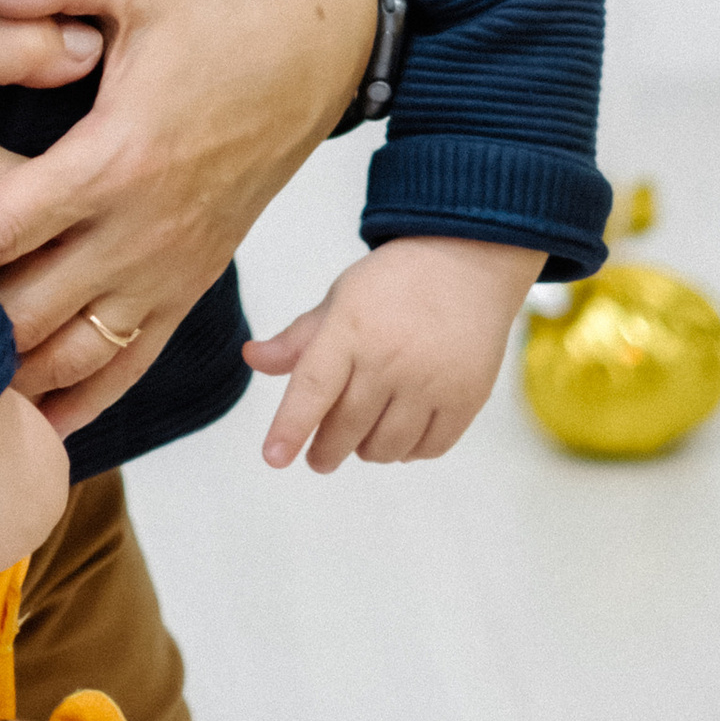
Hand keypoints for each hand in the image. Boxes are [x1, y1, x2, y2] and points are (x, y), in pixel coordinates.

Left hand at [0, 0, 379, 437]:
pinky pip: (131, 365)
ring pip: (75, 356)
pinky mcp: (193, 282)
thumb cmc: (227, 4)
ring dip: (9, 374)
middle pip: (27, 310)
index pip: (5, 224)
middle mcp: (145, 230)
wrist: (324, 41)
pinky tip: (31, 424)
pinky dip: (79, 400)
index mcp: (120, 158)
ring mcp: (172, 266)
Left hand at [244, 234, 543, 472]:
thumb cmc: (394, 282)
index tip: (274, 458)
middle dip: (325, 452)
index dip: (290, 428)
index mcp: (350, 329)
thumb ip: (298, 338)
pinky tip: (401, 432)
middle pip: (346, 428)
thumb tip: (253, 358)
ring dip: (367, 451)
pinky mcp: (466, 397)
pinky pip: (429, 449)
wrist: (466, 262)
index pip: (312, 387)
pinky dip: (409, 451)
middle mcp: (389, 358)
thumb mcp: (340, 299)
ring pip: (386, 447)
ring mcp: (431, 381)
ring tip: (363, 436)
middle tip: (320, 457)